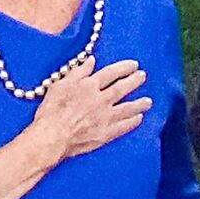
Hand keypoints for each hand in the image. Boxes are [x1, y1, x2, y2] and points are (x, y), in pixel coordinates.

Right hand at [25, 57, 150, 166]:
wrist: (52, 136)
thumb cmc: (51, 111)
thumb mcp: (60, 85)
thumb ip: (78, 72)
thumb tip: (91, 61)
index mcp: (89, 86)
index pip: (111, 73)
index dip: (124, 68)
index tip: (133, 65)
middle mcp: (100, 100)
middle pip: (122, 88)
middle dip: (134, 81)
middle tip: (143, 77)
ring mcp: (105, 117)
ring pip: (127, 108)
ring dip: (139, 103)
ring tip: (148, 101)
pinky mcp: (105, 134)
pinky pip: (123, 127)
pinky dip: (132, 122)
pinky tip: (138, 118)